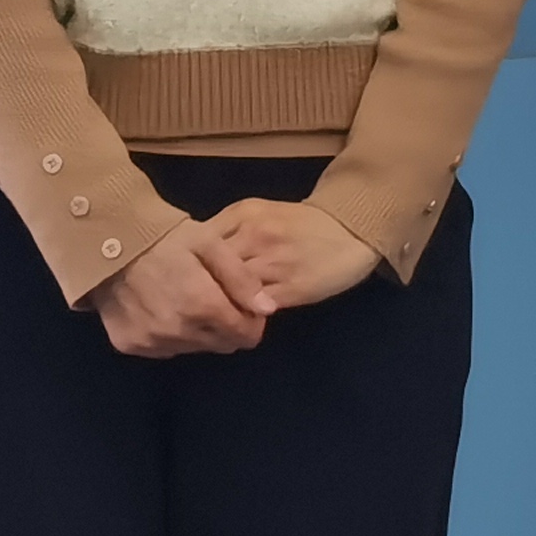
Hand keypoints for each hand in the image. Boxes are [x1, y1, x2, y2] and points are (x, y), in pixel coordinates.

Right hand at [92, 217, 278, 358]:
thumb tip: (268, 310)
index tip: (248, 306)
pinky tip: (166, 308)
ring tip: (189, 300)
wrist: (108, 242)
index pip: (244, 334)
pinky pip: (164, 349)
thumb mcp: (211, 244)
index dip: (253, 321)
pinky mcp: (129, 345)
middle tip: (219, 299)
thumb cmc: (166, 237)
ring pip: (194, 348)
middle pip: (221, 344)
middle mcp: (177, 332)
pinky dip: (173, 335)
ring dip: (200, 332)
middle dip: (229, 327)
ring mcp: (150, 341)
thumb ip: (242, 279)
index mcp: (201, 306)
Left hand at [200, 195, 383, 308]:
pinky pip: (253, 309)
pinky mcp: (290, 288)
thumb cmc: (303, 223)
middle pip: (209, 269)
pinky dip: (242, 317)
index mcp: (244, 213)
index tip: (183, 281)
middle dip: (198, 289)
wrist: (352, 229)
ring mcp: (272, 262)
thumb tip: (196, 259)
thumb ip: (230, 231)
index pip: (199, 243)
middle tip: (189, 306)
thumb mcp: (262, 213)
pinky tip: (237, 322)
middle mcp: (255, 235)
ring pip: (228, 292)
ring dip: (218, 307)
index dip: (187, 266)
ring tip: (210, 318)